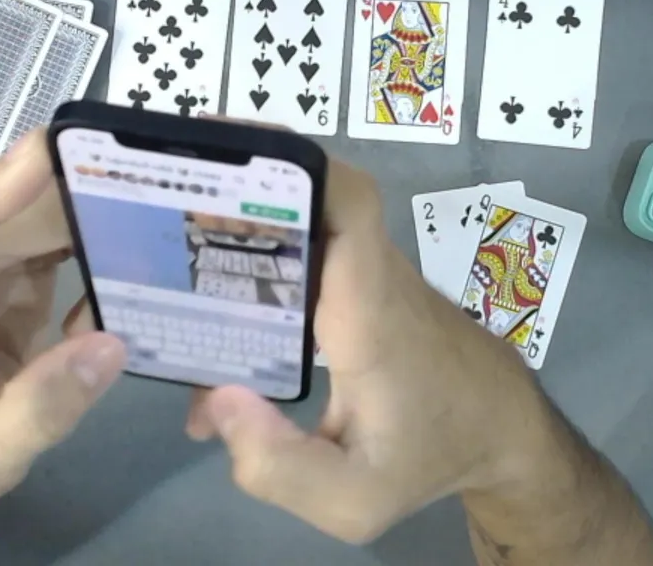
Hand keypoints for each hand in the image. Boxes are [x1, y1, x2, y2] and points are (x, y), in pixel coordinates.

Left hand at [0, 131, 125, 504]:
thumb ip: (37, 413)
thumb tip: (110, 346)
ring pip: (36, 202)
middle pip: (0, 202)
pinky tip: (144, 238)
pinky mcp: (17, 254)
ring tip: (162, 204)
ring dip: (95, 198)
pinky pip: (59, 221)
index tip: (42, 158)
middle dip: (68, 187)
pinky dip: (101, 223)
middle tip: (147, 180)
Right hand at [185, 158, 553, 542]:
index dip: (297, 164)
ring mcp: (359, 276)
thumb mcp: (355, 499)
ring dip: (236, 222)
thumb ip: (281, 468)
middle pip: (307, 197)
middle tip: (153, 195)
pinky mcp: (352, 289)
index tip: (228, 152)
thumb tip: (215, 402)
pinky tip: (203, 310)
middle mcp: (363, 275)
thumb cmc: (432, 453)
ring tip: (158, 238)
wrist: (498, 432)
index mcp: (368, 309)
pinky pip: (300, 258)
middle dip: (235, 183)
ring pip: (297, 226)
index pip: (350, 204)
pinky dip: (253, 265)